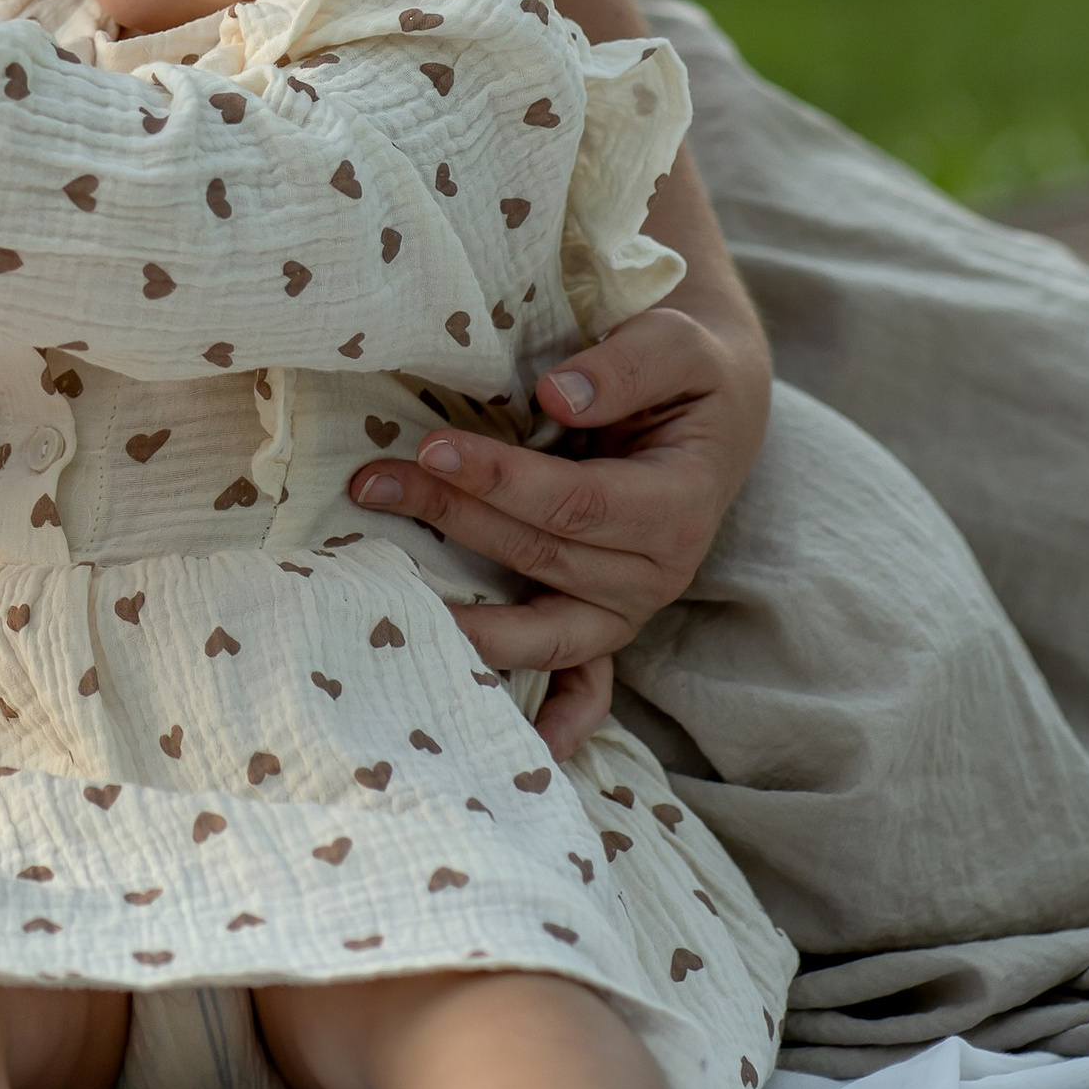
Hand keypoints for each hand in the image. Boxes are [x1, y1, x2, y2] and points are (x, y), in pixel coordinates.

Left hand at [348, 299, 772, 759]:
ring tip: (383, 586)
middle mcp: (658, 573)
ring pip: (539, 621)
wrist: (714, 404)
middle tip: (375, 479)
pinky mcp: (604, 620)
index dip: (502, 479)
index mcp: (679, 506)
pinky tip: (521, 747)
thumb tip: (558, 394)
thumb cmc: (690, 370)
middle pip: (541, 555)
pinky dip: (556, 717)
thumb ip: (629, 364)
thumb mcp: (681, 341)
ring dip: (463, 611)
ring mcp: (628, 607)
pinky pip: (582, 682)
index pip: (577, 504)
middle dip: (454, 517)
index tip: (432, 445)